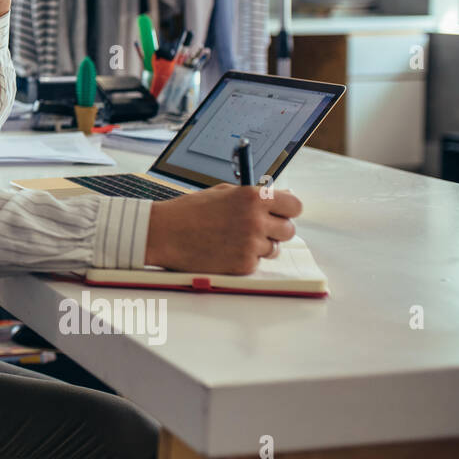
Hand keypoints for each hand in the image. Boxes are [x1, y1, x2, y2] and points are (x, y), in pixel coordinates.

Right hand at [143, 184, 302, 274]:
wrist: (164, 233)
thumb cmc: (190, 211)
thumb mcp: (223, 193)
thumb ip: (253, 196)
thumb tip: (279, 199)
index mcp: (253, 197)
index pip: (295, 206)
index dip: (287, 210)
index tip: (279, 214)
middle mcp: (256, 220)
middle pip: (289, 230)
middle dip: (275, 230)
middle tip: (255, 230)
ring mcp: (251, 244)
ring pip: (273, 249)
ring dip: (259, 246)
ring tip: (232, 240)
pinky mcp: (243, 265)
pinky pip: (256, 263)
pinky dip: (243, 259)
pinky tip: (224, 251)